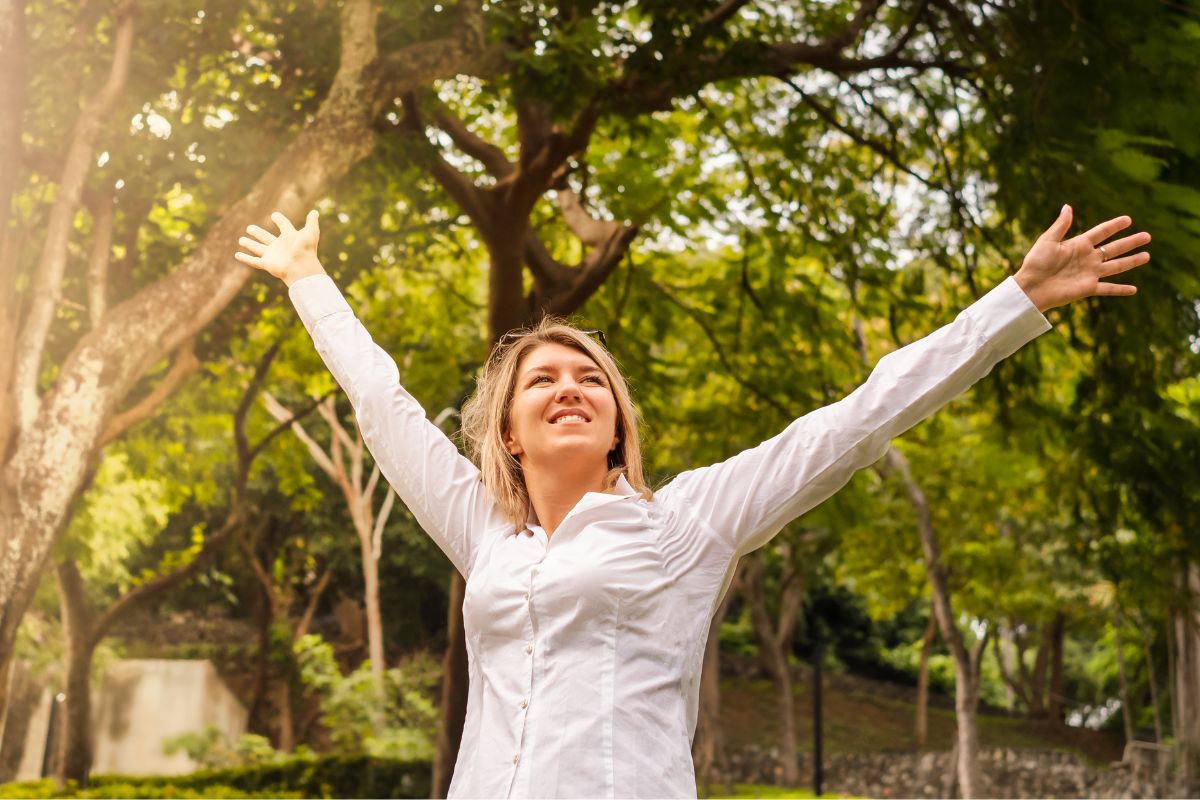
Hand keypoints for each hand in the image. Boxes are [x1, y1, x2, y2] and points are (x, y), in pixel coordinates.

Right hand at [234, 210, 324, 286]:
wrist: (302, 266)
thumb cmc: (306, 249)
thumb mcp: (310, 232)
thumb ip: (311, 222)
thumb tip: (315, 212)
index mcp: (289, 238)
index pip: (284, 226)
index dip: (280, 220)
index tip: (275, 216)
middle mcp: (279, 247)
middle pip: (266, 238)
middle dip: (257, 233)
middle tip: (249, 227)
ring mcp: (272, 256)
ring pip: (257, 248)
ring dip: (249, 244)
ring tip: (241, 239)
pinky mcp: (267, 264)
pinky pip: (253, 261)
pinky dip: (245, 258)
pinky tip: (236, 255)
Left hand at [1013, 205, 1150, 312]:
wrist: (1031, 287)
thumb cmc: (1036, 263)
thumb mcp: (1048, 240)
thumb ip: (1061, 225)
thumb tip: (1068, 206)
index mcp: (1078, 245)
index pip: (1101, 232)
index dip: (1114, 226)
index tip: (1128, 219)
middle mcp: (1087, 258)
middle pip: (1114, 248)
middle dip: (1131, 242)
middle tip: (1147, 236)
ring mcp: (1089, 273)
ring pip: (1116, 266)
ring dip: (1132, 261)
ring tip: (1147, 256)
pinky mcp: (1088, 288)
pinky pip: (1108, 289)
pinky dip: (1121, 289)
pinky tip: (1134, 289)